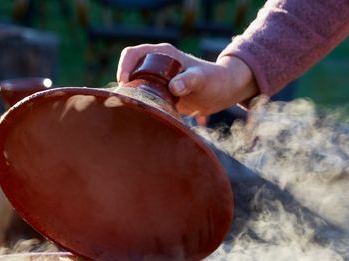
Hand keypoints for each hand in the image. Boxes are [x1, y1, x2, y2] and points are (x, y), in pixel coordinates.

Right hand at [117, 43, 257, 116]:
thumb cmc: (215, 80)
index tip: (125, 83)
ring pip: (134, 87)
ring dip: (131, 98)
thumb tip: (173, 87)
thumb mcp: (202, 79)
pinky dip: (140, 107)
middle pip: (129, 72)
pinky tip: (144, 118)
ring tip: (134, 113)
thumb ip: (189, 80)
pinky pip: (144, 99)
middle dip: (124, 86)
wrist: (224, 91)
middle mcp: (156, 65)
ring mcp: (157, 81)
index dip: (124, 67)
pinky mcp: (160, 95)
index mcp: (162, 54)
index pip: (132, 54)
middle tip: (128, 103)